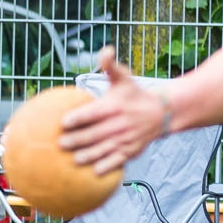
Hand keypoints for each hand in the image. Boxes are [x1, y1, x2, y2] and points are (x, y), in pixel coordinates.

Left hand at [56, 46, 165, 174]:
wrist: (162, 112)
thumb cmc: (135, 95)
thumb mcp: (124, 78)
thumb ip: (110, 66)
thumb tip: (105, 50)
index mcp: (113, 106)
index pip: (92, 113)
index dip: (77, 118)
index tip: (63, 123)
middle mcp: (119, 123)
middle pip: (94, 134)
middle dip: (76, 140)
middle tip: (60, 144)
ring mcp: (126, 139)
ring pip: (104, 150)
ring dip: (88, 156)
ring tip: (73, 160)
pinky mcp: (131, 151)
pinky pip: (117, 161)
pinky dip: (106, 167)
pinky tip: (93, 172)